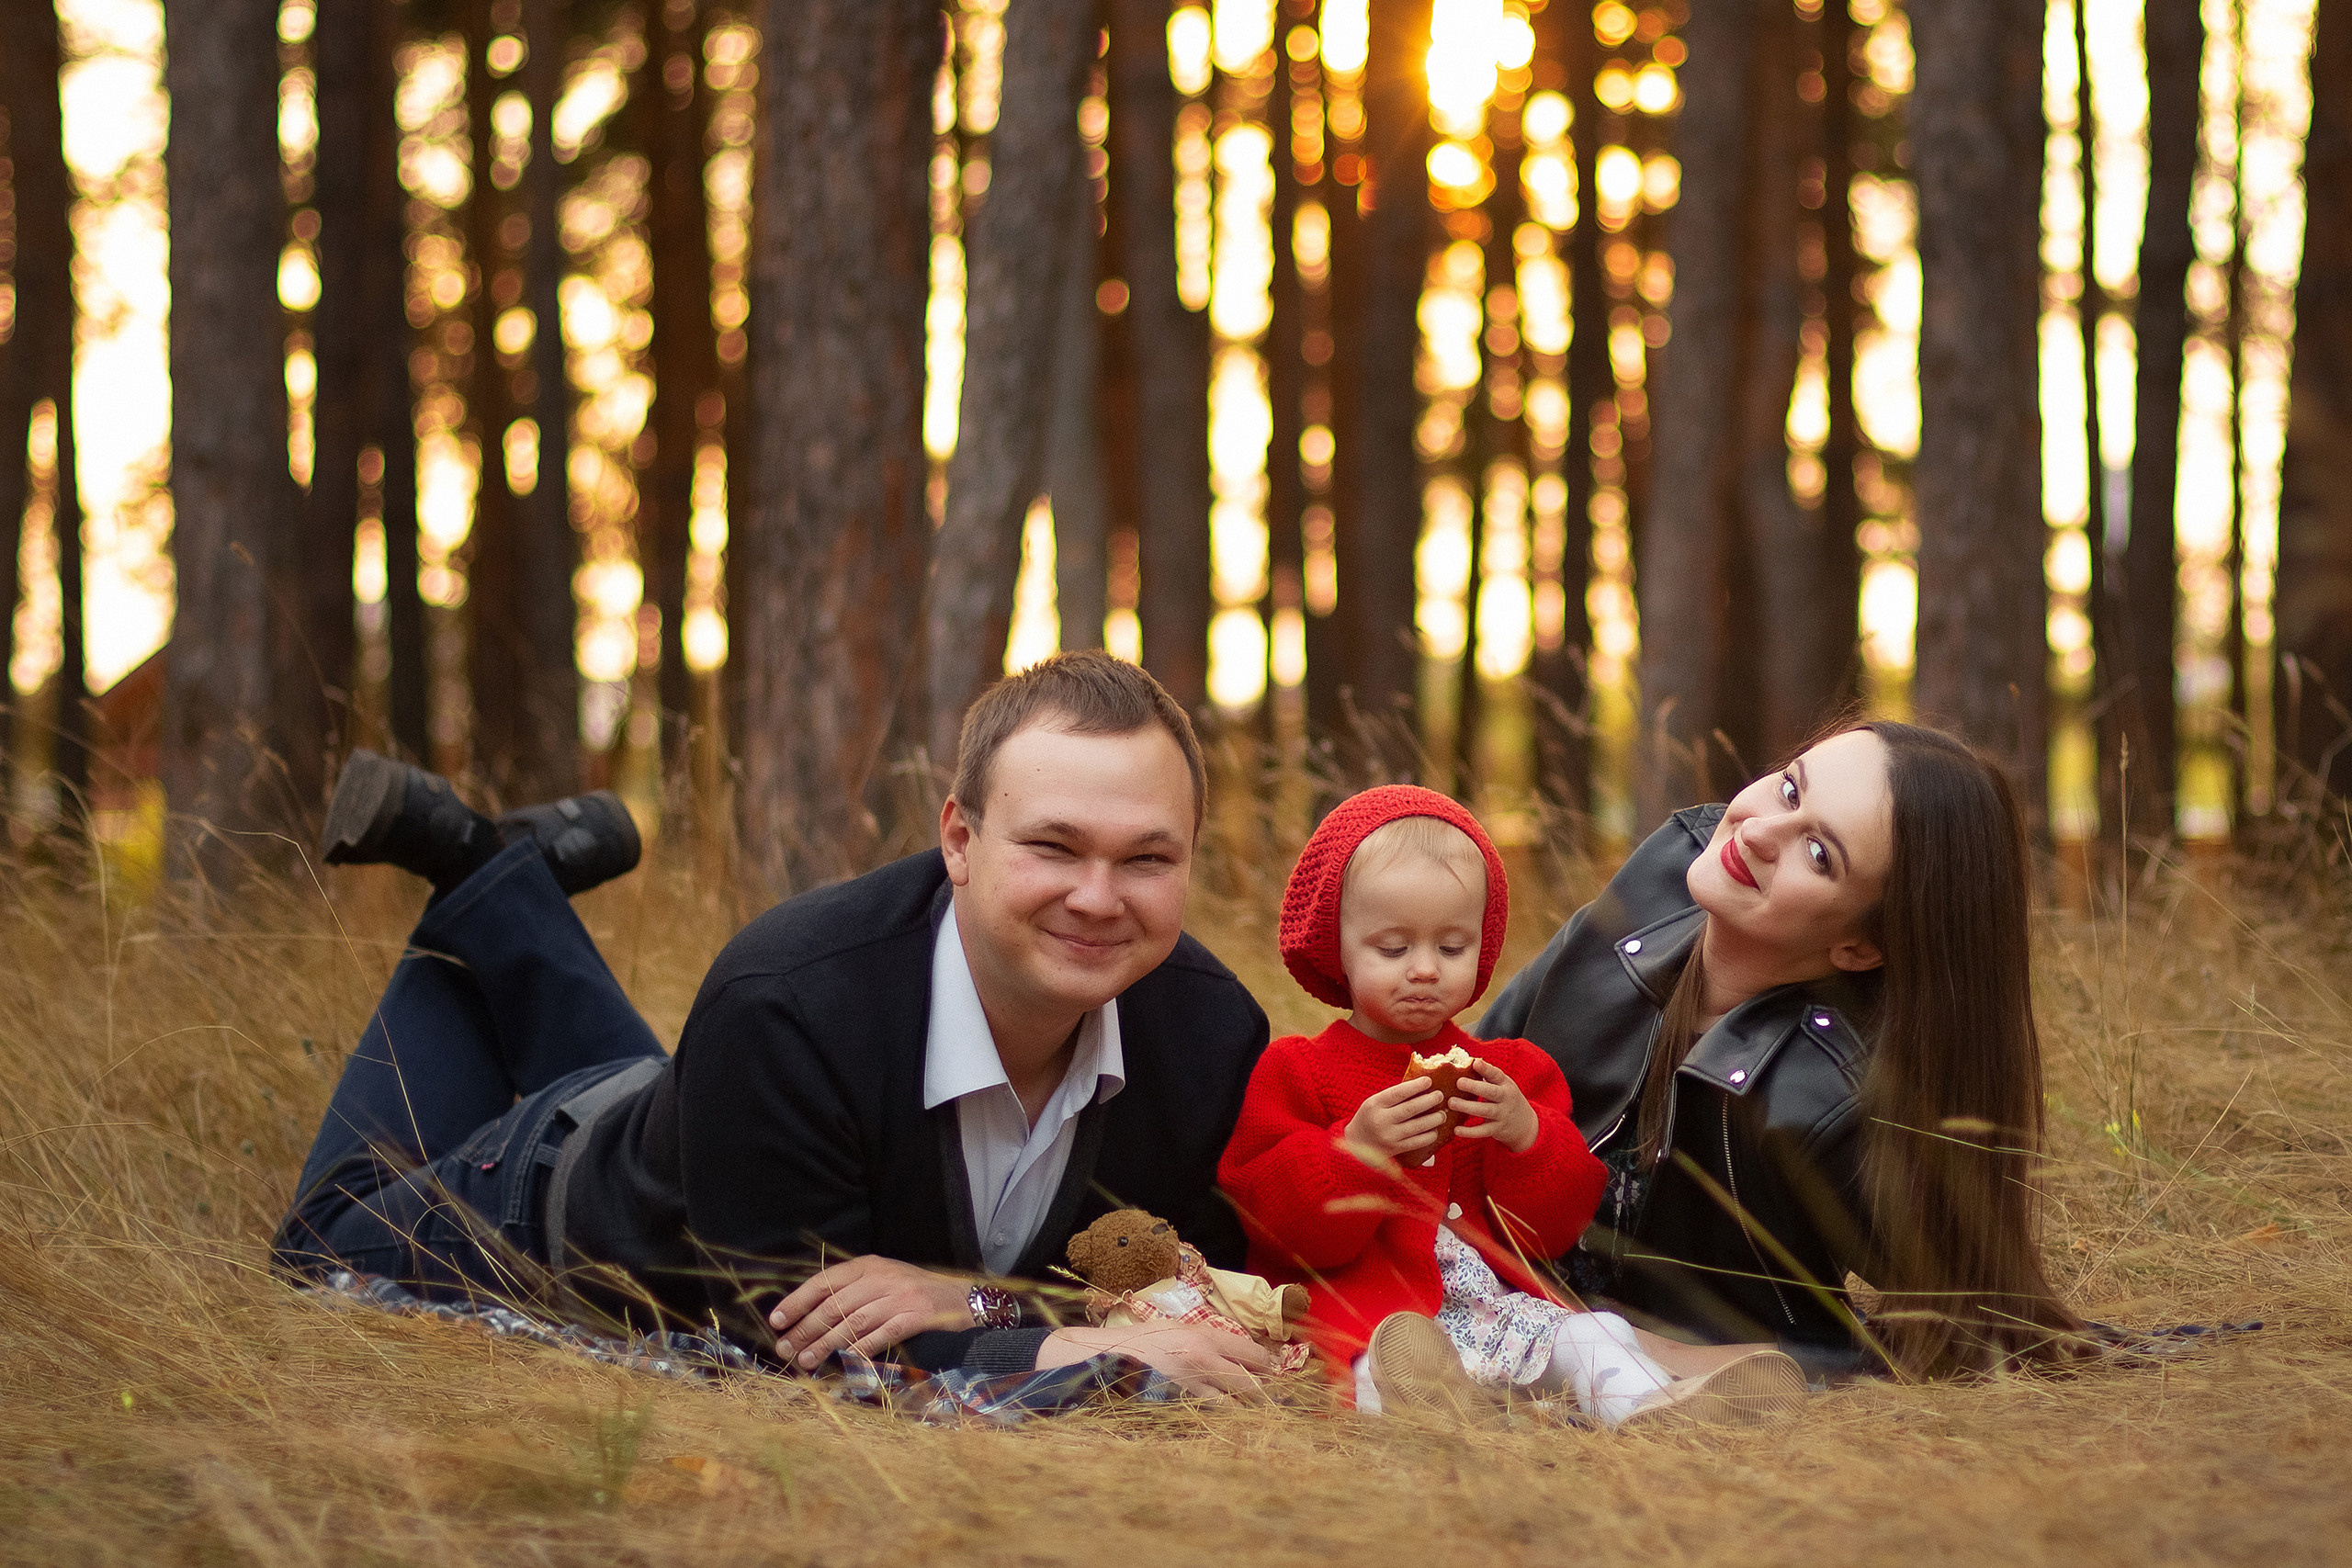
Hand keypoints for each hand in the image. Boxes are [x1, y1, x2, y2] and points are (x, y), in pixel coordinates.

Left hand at [767, 1255, 976, 1368]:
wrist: (963, 1298)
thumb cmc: (915, 1293)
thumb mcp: (883, 1280)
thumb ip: (852, 1292)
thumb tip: (810, 1317)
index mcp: (869, 1265)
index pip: (824, 1281)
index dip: (797, 1301)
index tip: (776, 1321)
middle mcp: (881, 1277)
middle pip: (834, 1305)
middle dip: (805, 1330)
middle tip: (785, 1349)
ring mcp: (900, 1296)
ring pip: (852, 1322)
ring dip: (825, 1345)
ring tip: (806, 1361)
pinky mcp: (916, 1315)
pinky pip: (881, 1335)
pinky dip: (860, 1350)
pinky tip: (845, 1363)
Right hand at [1036, 1321, 1276, 1397]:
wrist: (1108, 1357)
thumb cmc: (1143, 1338)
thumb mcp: (1178, 1327)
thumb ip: (1207, 1339)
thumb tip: (1237, 1352)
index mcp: (1204, 1337)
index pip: (1250, 1353)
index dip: (1267, 1363)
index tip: (1274, 1369)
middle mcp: (1203, 1362)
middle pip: (1248, 1384)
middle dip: (1264, 1393)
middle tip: (1273, 1399)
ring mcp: (1190, 1388)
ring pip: (1231, 1406)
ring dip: (1244, 1411)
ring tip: (1254, 1415)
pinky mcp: (1178, 1406)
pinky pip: (1207, 1417)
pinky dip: (1218, 1420)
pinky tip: (1226, 1424)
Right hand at [1344, 1078, 1447, 1162]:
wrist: (1354, 1144)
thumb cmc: (1368, 1118)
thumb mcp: (1374, 1103)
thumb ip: (1393, 1096)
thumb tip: (1420, 1086)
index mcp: (1375, 1104)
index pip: (1399, 1092)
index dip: (1416, 1086)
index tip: (1429, 1081)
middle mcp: (1381, 1120)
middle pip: (1411, 1109)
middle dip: (1430, 1101)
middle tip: (1440, 1096)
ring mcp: (1389, 1136)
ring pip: (1418, 1126)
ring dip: (1434, 1119)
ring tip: (1442, 1114)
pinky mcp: (1395, 1149)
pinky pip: (1417, 1142)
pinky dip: (1429, 1135)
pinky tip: (1435, 1130)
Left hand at [1449, 1059, 1537, 1153]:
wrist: (1524, 1123)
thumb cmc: (1504, 1098)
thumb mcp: (1501, 1085)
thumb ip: (1485, 1075)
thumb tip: (1462, 1061)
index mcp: (1505, 1084)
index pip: (1496, 1074)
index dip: (1486, 1069)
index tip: (1475, 1063)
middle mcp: (1506, 1098)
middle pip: (1492, 1092)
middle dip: (1475, 1087)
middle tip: (1458, 1082)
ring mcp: (1502, 1114)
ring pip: (1486, 1111)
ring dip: (1468, 1107)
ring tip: (1451, 1102)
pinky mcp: (1497, 1129)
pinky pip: (1483, 1131)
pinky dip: (1470, 1132)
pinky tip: (1457, 1130)